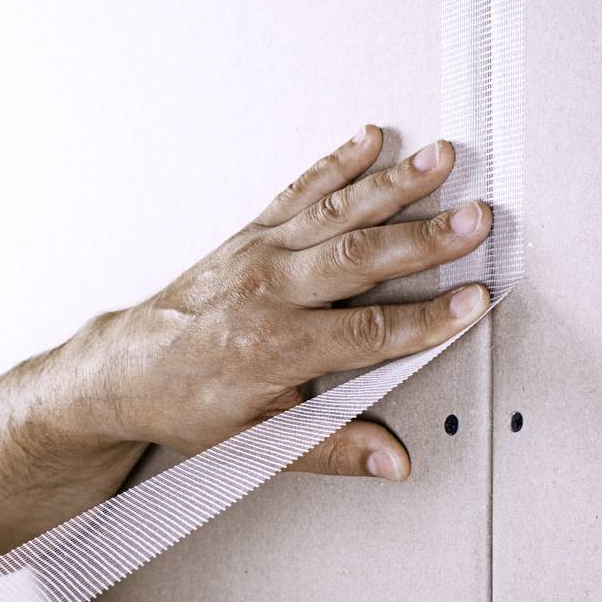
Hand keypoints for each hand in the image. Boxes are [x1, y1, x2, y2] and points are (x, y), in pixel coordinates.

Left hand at [84, 128, 490, 478]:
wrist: (125, 371)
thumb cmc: (188, 403)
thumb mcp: (258, 442)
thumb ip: (334, 448)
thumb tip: (393, 462)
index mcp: (273, 348)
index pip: (367, 332)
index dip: (426, 319)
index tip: (472, 302)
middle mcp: (267, 291)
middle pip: (359, 258)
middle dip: (425, 237)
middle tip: (476, 219)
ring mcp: (258, 255)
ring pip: (336, 213)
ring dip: (394, 185)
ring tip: (443, 161)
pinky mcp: (250, 234)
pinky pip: (300, 192)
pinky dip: (338, 163)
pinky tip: (372, 139)